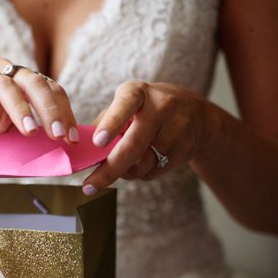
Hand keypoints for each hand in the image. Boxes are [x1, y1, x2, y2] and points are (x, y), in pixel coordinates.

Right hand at [0, 58, 79, 142]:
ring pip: (5, 85)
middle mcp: (5, 72)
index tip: (72, 138)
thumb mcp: (6, 129)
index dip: (64, 112)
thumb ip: (27, 133)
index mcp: (23, 80)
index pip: (51, 90)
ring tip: (29, 129)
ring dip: (20, 107)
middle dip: (49, 110)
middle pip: (34, 83)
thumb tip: (56, 152)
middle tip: (58, 134)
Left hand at [82, 81, 220, 194]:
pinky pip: (156, 171)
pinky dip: (144, 173)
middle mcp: (161, 105)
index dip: (111, 123)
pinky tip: (148, 160)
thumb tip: (81, 150)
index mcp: (138, 92)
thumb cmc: (146, 111)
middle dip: (110, 169)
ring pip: (144, 163)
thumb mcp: (126, 106)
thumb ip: (104, 124)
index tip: (98, 142)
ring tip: (127, 162)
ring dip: (128, 171)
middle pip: (133, 144)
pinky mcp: (187, 147)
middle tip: (90, 185)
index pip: (125, 105)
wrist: (196, 115)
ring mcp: (178, 127)